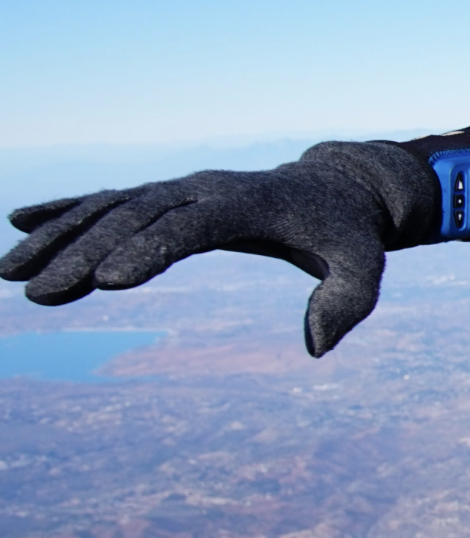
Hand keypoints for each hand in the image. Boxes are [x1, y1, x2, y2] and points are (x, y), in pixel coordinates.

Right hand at [0, 142, 440, 357]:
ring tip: (10, 274)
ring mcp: (184, 188)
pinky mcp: (170, 196)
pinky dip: (66, 209)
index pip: (193, 225)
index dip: (151, 249)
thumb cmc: (350, 234)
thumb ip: (348, 303)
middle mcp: (207, 188)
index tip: (106, 281)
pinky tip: (19, 223)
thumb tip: (316, 348)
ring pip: (112, 208)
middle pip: (137, 217)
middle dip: (85, 252)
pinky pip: (111, 201)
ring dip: (59, 236)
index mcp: (252, 203)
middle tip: (38, 292)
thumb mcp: (366, 266)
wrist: (338, 189)